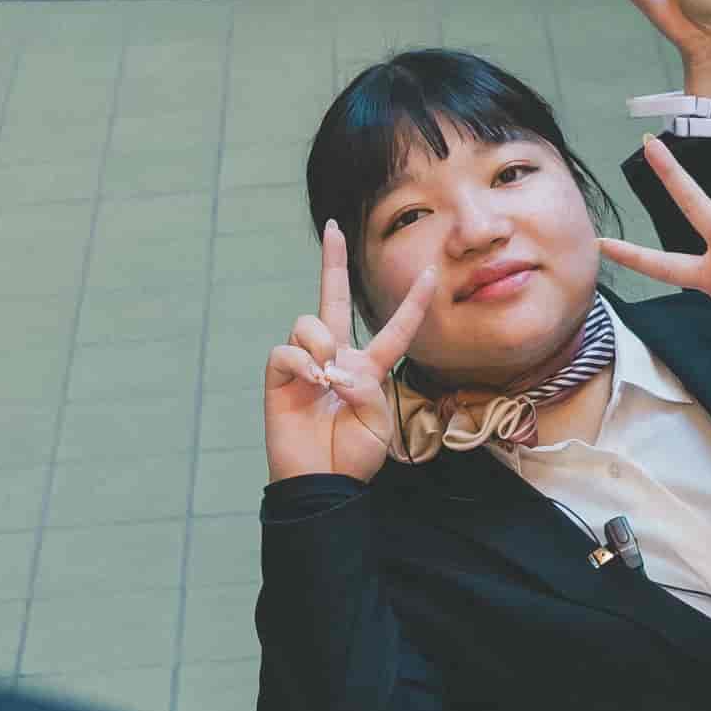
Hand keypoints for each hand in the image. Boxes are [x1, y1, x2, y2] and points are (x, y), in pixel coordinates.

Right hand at [262, 224, 430, 483]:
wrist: (322, 483)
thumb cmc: (353, 456)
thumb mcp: (378, 422)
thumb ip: (366, 386)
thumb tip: (333, 366)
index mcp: (369, 369)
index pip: (395, 329)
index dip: (414, 303)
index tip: (430, 272)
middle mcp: (337, 357)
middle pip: (335, 299)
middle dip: (332, 262)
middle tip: (332, 228)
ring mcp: (306, 364)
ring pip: (310, 322)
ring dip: (323, 345)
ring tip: (327, 377)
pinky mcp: (279, 376)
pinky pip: (287, 349)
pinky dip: (301, 364)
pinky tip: (311, 382)